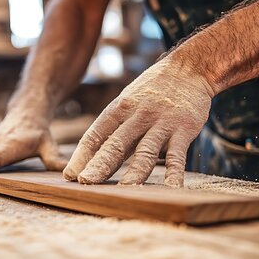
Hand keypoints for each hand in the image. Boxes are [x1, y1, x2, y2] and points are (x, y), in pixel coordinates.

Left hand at [63, 56, 212, 186]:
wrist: (189, 69)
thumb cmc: (153, 90)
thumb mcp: (128, 101)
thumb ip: (115, 130)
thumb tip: (92, 159)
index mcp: (119, 108)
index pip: (95, 134)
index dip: (81, 156)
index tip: (70, 175)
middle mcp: (138, 115)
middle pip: (115, 144)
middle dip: (99, 165)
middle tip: (85, 183)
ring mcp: (161, 123)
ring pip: (145, 151)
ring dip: (135, 172)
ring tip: (124, 190)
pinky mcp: (184, 130)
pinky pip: (177, 156)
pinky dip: (174, 174)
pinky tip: (171, 188)